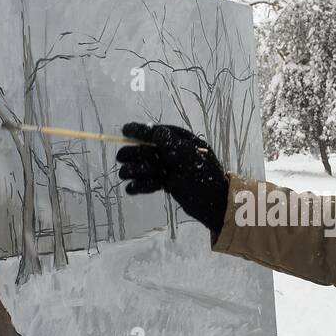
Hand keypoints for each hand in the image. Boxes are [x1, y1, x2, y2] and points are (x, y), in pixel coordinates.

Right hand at [116, 122, 229, 241]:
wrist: (215, 205)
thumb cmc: (207, 180)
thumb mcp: (191, 161)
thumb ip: (174, 147)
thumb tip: (158, 131)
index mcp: (184, 142)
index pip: (159, 133)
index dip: (141, 131)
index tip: (125, 130)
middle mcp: (175, 153)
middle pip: (150, 150)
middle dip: (134, 153)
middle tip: (120, 158)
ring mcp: (171, 169)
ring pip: (148, 166)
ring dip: (135, 169)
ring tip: (123, 174)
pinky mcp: (168, 183)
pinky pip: (151, 182)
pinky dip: (141, 185)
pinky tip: (130, 188)